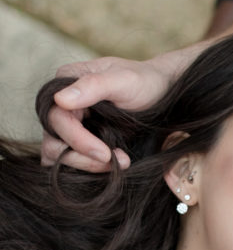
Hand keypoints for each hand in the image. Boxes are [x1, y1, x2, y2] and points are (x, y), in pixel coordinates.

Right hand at [40, 52, 183, 171]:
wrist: (161, 93)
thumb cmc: (144, 82)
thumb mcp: (124, 80)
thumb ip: (93, 85)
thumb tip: (60, 100)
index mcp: (65, 83)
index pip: (56, 118)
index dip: (77, 140)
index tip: (104, 154)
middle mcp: (62, 105)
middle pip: (53, 142)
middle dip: (83, 158)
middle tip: (121, 161)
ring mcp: (69, 126)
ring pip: (56, 156)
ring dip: (85, 166)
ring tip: (120, 163)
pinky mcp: (78, 142)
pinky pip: (68, 163)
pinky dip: (87, 169)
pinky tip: (112, 167)